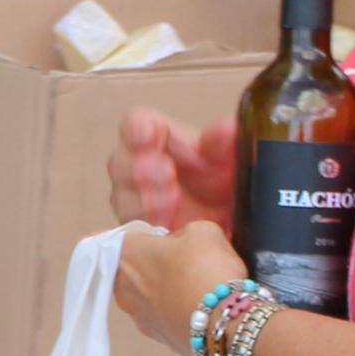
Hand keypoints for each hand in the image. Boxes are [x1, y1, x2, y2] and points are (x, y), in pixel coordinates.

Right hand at [110, 108, 233, 230]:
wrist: (235, 221)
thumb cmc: (227, 180)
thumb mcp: (233, 160)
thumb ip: (227, 143)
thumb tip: (226, 128)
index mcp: (159, 137)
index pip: (135, 124)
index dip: (137, 130)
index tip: (149, 137)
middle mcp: (140, 166)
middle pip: (119, 163)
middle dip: (140, 170)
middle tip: (167, 176)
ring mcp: (136, 200)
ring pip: (121, 198)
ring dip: (144, 201)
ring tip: (171, 203)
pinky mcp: (140, 230)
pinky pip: (129, 230)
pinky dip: (148, 226)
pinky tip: (169, 226)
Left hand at [114, 220, 244, 349]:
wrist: (224, 323)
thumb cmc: (207, 268)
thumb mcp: (202, 232)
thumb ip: (183, 233)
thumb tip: (178, 245)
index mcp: (126, 254)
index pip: (105, 241)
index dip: (117, 237)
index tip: (132, 238)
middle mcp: (122, 287)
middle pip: (127, 268)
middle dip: (146, 263)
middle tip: (175, 259)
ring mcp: (137, 315)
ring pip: (143, 295)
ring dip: (159, 289)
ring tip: (191, 285)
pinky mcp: (156, 337)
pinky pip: (160, 316)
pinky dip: (172, 310)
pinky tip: (195, 306)